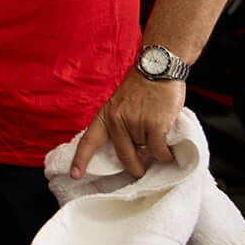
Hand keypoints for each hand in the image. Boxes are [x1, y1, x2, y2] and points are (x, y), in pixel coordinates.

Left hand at [70, 70, 184, 179]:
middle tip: (141, 171)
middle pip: (124, 156)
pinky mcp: (154, 125)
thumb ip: (122, 126)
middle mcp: (116, 120)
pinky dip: (166, 155)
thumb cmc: (142, 89)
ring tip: (160, 141)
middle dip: (134, 168)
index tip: (75, 175)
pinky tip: (169, 151)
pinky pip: (159, 151)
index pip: (89, 141)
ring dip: (154, 153)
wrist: (157, 69)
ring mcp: (135, 123)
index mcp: (105, 116)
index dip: (81, 160)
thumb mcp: (121, 105)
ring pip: (146, 153)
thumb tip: (134, 153)